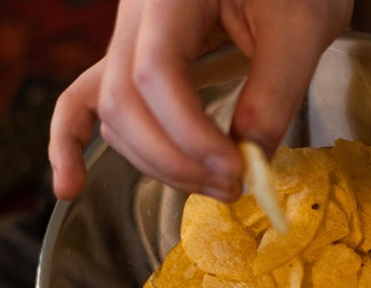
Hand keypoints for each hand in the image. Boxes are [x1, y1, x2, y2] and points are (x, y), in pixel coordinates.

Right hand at [48, 0, 353, 201]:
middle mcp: (134, 13)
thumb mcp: (301, 29)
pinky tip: (69, 185)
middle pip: (124, 100)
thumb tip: (251, 161)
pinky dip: (73, 142)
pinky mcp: (130, 58)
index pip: (157, 73)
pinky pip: (85, 100)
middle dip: (174, 159)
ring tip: (214, 186)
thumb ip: (275, 95)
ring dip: (156, 162)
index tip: (235, 168)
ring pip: (112, 112)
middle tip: (230, 187)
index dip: (191, 134)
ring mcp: (125, 36)